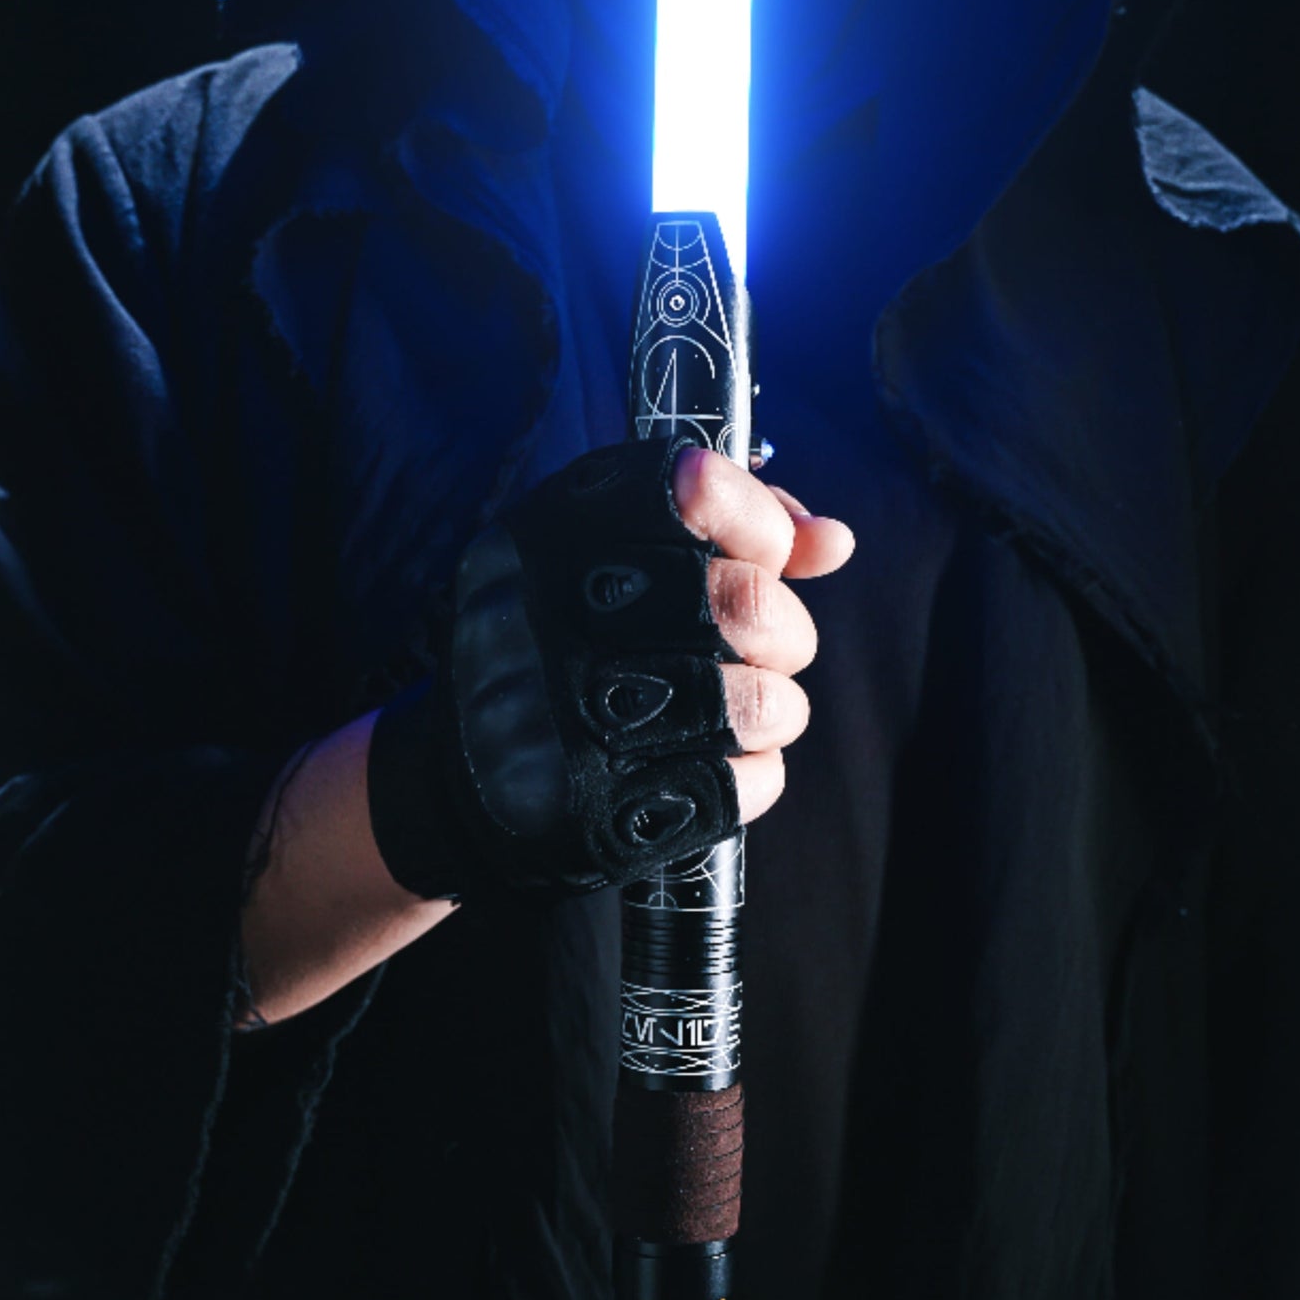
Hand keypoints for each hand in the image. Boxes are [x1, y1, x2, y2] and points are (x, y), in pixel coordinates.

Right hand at [366, 437, 853, 899]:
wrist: (467, 776)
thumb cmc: (562, 645)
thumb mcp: (608, 553)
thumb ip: (725, 526)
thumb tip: (832, 541)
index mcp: (554, 535)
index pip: (690, 486)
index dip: (755, 518)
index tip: (763, 550)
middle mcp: (554, 617)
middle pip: (746, 602)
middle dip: (781, 629)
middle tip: (764, 646)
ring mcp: (575, 721)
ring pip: (761, 703)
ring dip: (773, 709)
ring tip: (745, 710)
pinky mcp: (601, 813)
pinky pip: (743, 785)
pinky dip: (749, 774)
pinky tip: (710, 761)